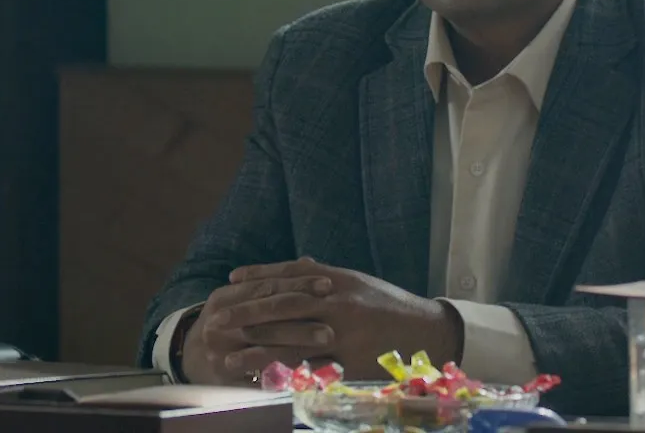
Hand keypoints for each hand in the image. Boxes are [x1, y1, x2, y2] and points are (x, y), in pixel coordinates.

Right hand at [180, 262, 337, 385]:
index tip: (328, 284)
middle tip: (334, 319)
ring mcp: (218, 353)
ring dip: (298, 346)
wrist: (193, 358)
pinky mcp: (224, 380)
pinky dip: (286, 375)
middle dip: (302, 318)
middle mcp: (217, 325)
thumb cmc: (229, 323)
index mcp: (223, 299)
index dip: (297, 284)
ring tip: (327, 344)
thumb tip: (309, 261)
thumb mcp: (241, 299)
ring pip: (264, 348)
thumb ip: (272, 283)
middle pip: (266, 318)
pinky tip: (311, 373)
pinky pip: (259, 378)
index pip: (265, 287)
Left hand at [226, 258, 461, 381]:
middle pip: (282, 307)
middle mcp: (337, 302)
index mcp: (338, 280)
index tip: (231, 281)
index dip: (258, 277)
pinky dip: (284, 375)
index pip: (289, 275)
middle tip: (216, 320)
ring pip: (289, 341)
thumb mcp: (359, 282)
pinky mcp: (349, 362)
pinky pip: (310, 370)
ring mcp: (343, 334)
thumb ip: (329, 275)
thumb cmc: (389, 305)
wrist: (428, 331)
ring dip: (255, 351)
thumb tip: (303, 262)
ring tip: (226, 358)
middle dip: (246, 314)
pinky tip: (261, 381)